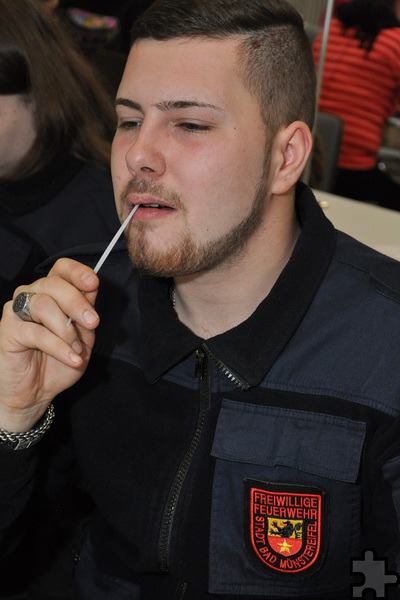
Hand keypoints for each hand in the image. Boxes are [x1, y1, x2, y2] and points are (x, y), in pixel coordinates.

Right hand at [0, 258, 99, 431]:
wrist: (36, 393)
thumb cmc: (58, 362)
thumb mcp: (83, 337)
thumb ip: (86, 313)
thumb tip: (91, 290)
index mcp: (51, 292)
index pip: (61, 269)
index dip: (77, 272)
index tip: (93, 284)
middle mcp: (32, 296)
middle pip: (54, 284)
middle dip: (77, 303)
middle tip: (93, 323)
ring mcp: (17, 311)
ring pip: (44, 305)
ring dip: (67, 329)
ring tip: (77, 349)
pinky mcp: (8, 330)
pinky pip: (37, 333)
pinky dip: (59, 347)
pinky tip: (72, 358)